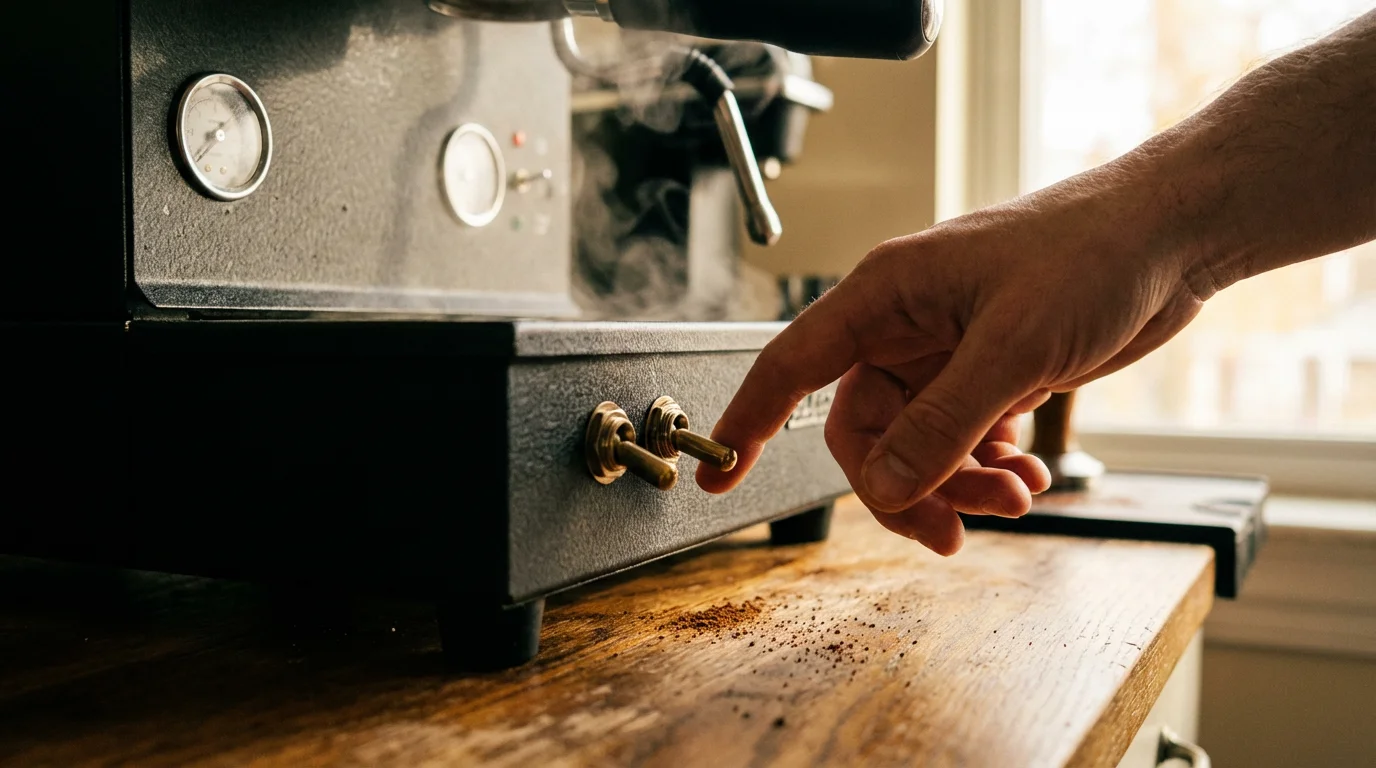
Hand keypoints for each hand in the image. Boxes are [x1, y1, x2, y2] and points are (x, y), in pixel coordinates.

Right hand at [697, 160, 1203, 553]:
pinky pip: (960, 437)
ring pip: (917, 443)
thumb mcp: (1012, 348)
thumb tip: (886, 488)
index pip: (791, 366)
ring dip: (957, 482)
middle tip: (949, 531)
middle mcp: (905, 324)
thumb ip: (943, 424)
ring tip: (1012, 498)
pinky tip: (1026, 475)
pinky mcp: (988, 370)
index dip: (746, 421)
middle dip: (902, 485)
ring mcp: (947, 350)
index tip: (715, 472)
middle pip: (865, 430)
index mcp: (885, 295)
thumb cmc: (1091, 252)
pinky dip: (986, 467)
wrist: (1172, 234)